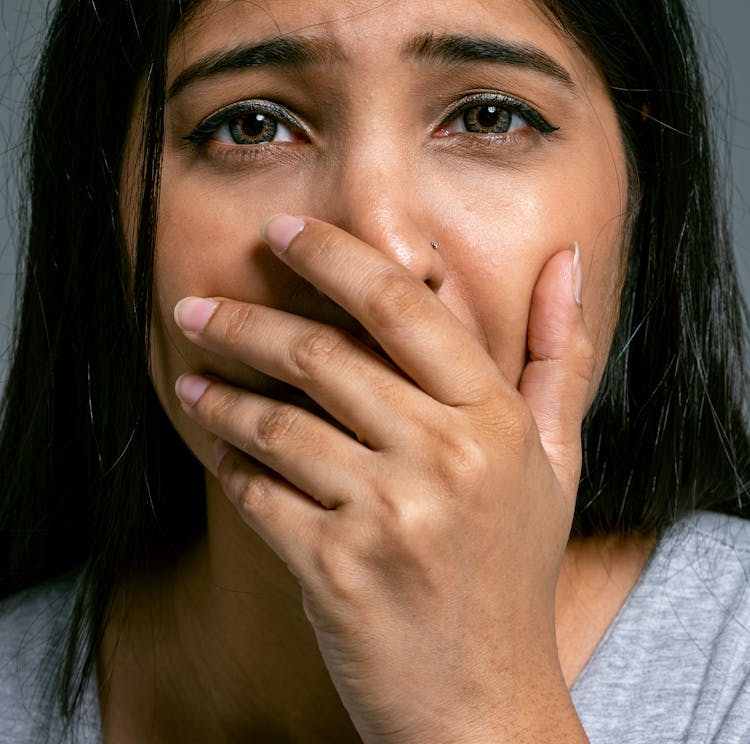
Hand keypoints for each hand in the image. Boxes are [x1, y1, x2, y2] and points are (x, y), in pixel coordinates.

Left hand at [174, 215, 591, 742]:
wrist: (485, 709)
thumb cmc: (513, 570)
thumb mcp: (555, 459)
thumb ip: (559, 354)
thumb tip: (566, 261)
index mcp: (493, 419)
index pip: (403, 306)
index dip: (334, 257)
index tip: (283, 233)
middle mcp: (444, 458)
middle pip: (324, 355)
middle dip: (246, 320)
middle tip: (197, 305)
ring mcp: (389, 516)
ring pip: (278, 422)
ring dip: (221, 393)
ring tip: (192, 374)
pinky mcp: (335, 570)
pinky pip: (259, 494)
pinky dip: (229, 465)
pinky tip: (217, 446)